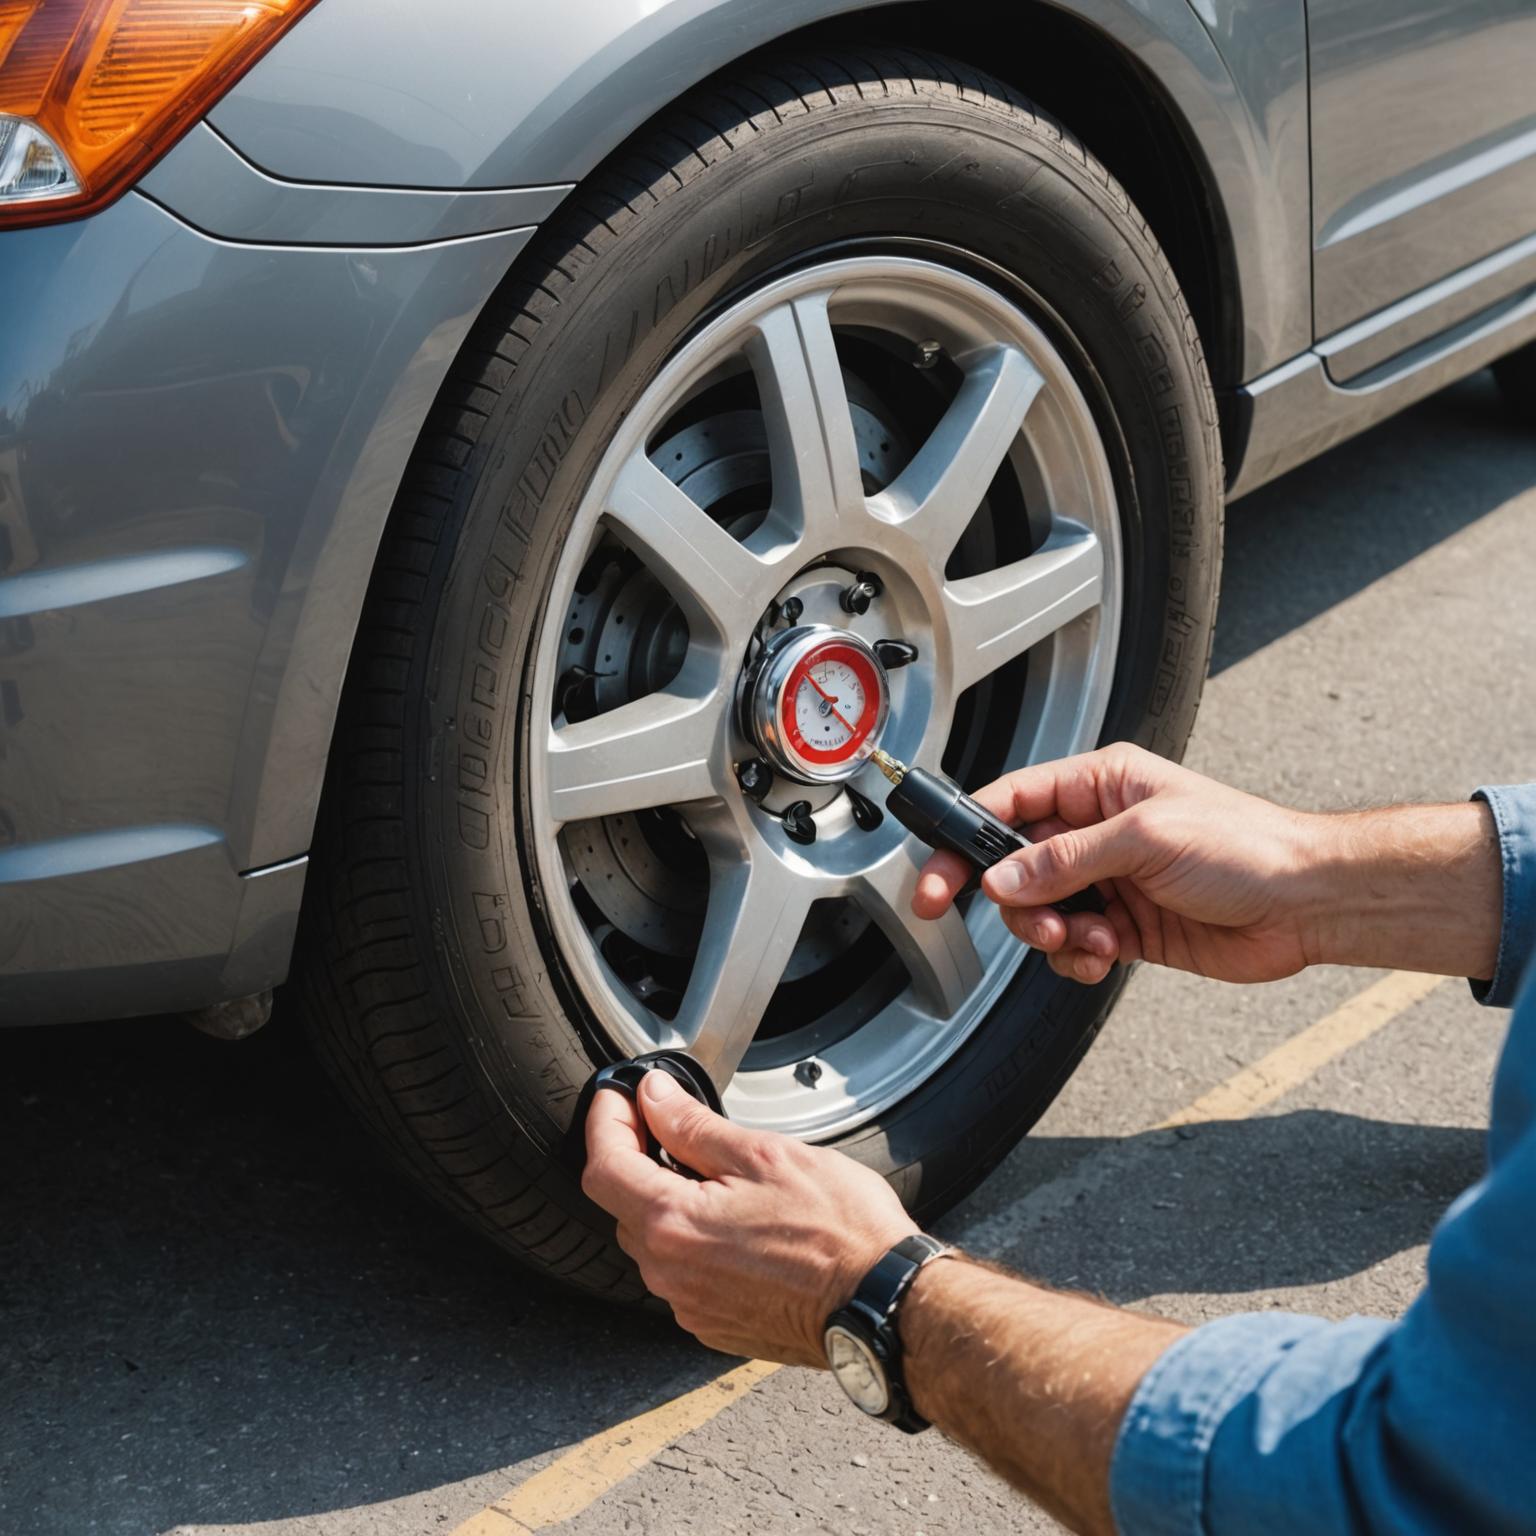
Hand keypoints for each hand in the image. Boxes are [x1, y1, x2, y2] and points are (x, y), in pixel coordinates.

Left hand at [582, 1071, 916, 1363]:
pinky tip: (737, 1221)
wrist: (883, 1303)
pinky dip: (693, 1240)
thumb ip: (694, 1126)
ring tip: (716, 1172)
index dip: (605, 1120)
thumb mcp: (763, 1155)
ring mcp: (691, 1306)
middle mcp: (670, 1274)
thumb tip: (654, 1097)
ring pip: (654, 1240)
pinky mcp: (715, 1326)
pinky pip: (683, 1273)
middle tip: (669, 1122)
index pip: (603, 1166)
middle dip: (636, 1158)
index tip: (620, 1096)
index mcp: (673, 1225)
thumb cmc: (839, 1230)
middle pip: (622, 1205)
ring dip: (667, 1200)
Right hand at [913, 743, 1327, 984]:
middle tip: (1034, 923)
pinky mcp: (1125, 926)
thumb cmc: (1248, 846)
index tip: (936, 878)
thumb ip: (1064, 860)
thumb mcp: (1145, 839)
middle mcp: (1098, 830)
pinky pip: (1072, 947)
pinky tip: (1107, 956)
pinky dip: (1077, 959)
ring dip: (1053, 934)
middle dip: (1017, 902)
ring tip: (1091, 940)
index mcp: (1099, 785)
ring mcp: (1110, 880)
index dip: (966, 840)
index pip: (1009, 804)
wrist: (1307, 903)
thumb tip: (1002, 879)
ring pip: (1040, 912)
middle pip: (1016, 867)